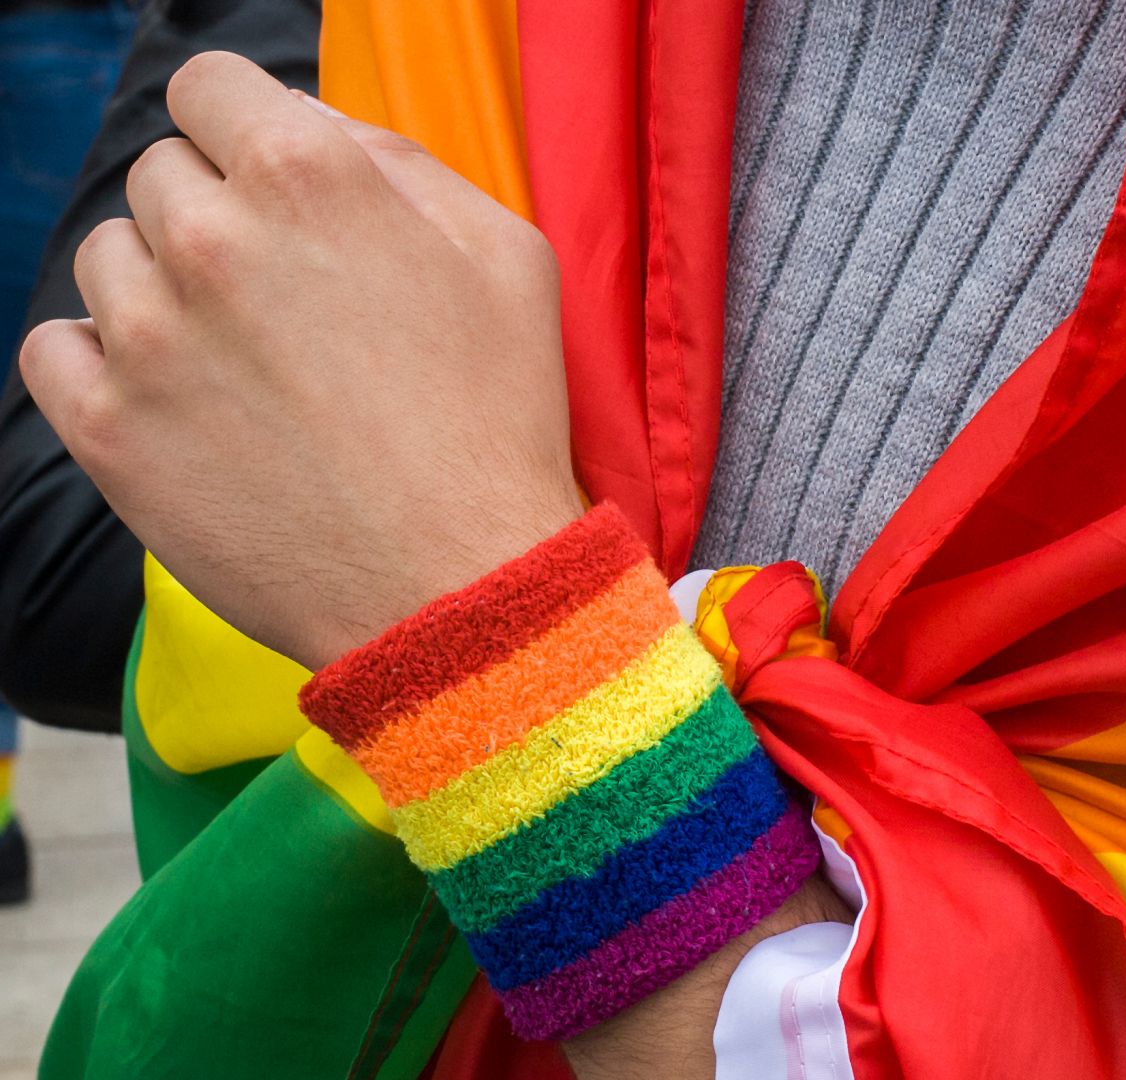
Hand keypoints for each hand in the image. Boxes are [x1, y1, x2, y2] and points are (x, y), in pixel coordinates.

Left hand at [20, 52, 581, 669]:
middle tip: (285, 302)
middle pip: (161, 176)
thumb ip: (404, 165)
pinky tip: (177, 399)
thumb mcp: (507, 258)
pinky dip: (101, 363)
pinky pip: (54, 347)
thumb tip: (321, 134)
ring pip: (107, 257)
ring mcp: (147, 334)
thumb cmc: (497, 421)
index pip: (208, 86)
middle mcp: (212, 237)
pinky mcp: (105, 427)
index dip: (244, 132)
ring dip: (162, 291)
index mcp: (310, 176)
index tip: (268, 186)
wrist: (460, 586)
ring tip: (242, 363)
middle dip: (217, 218)